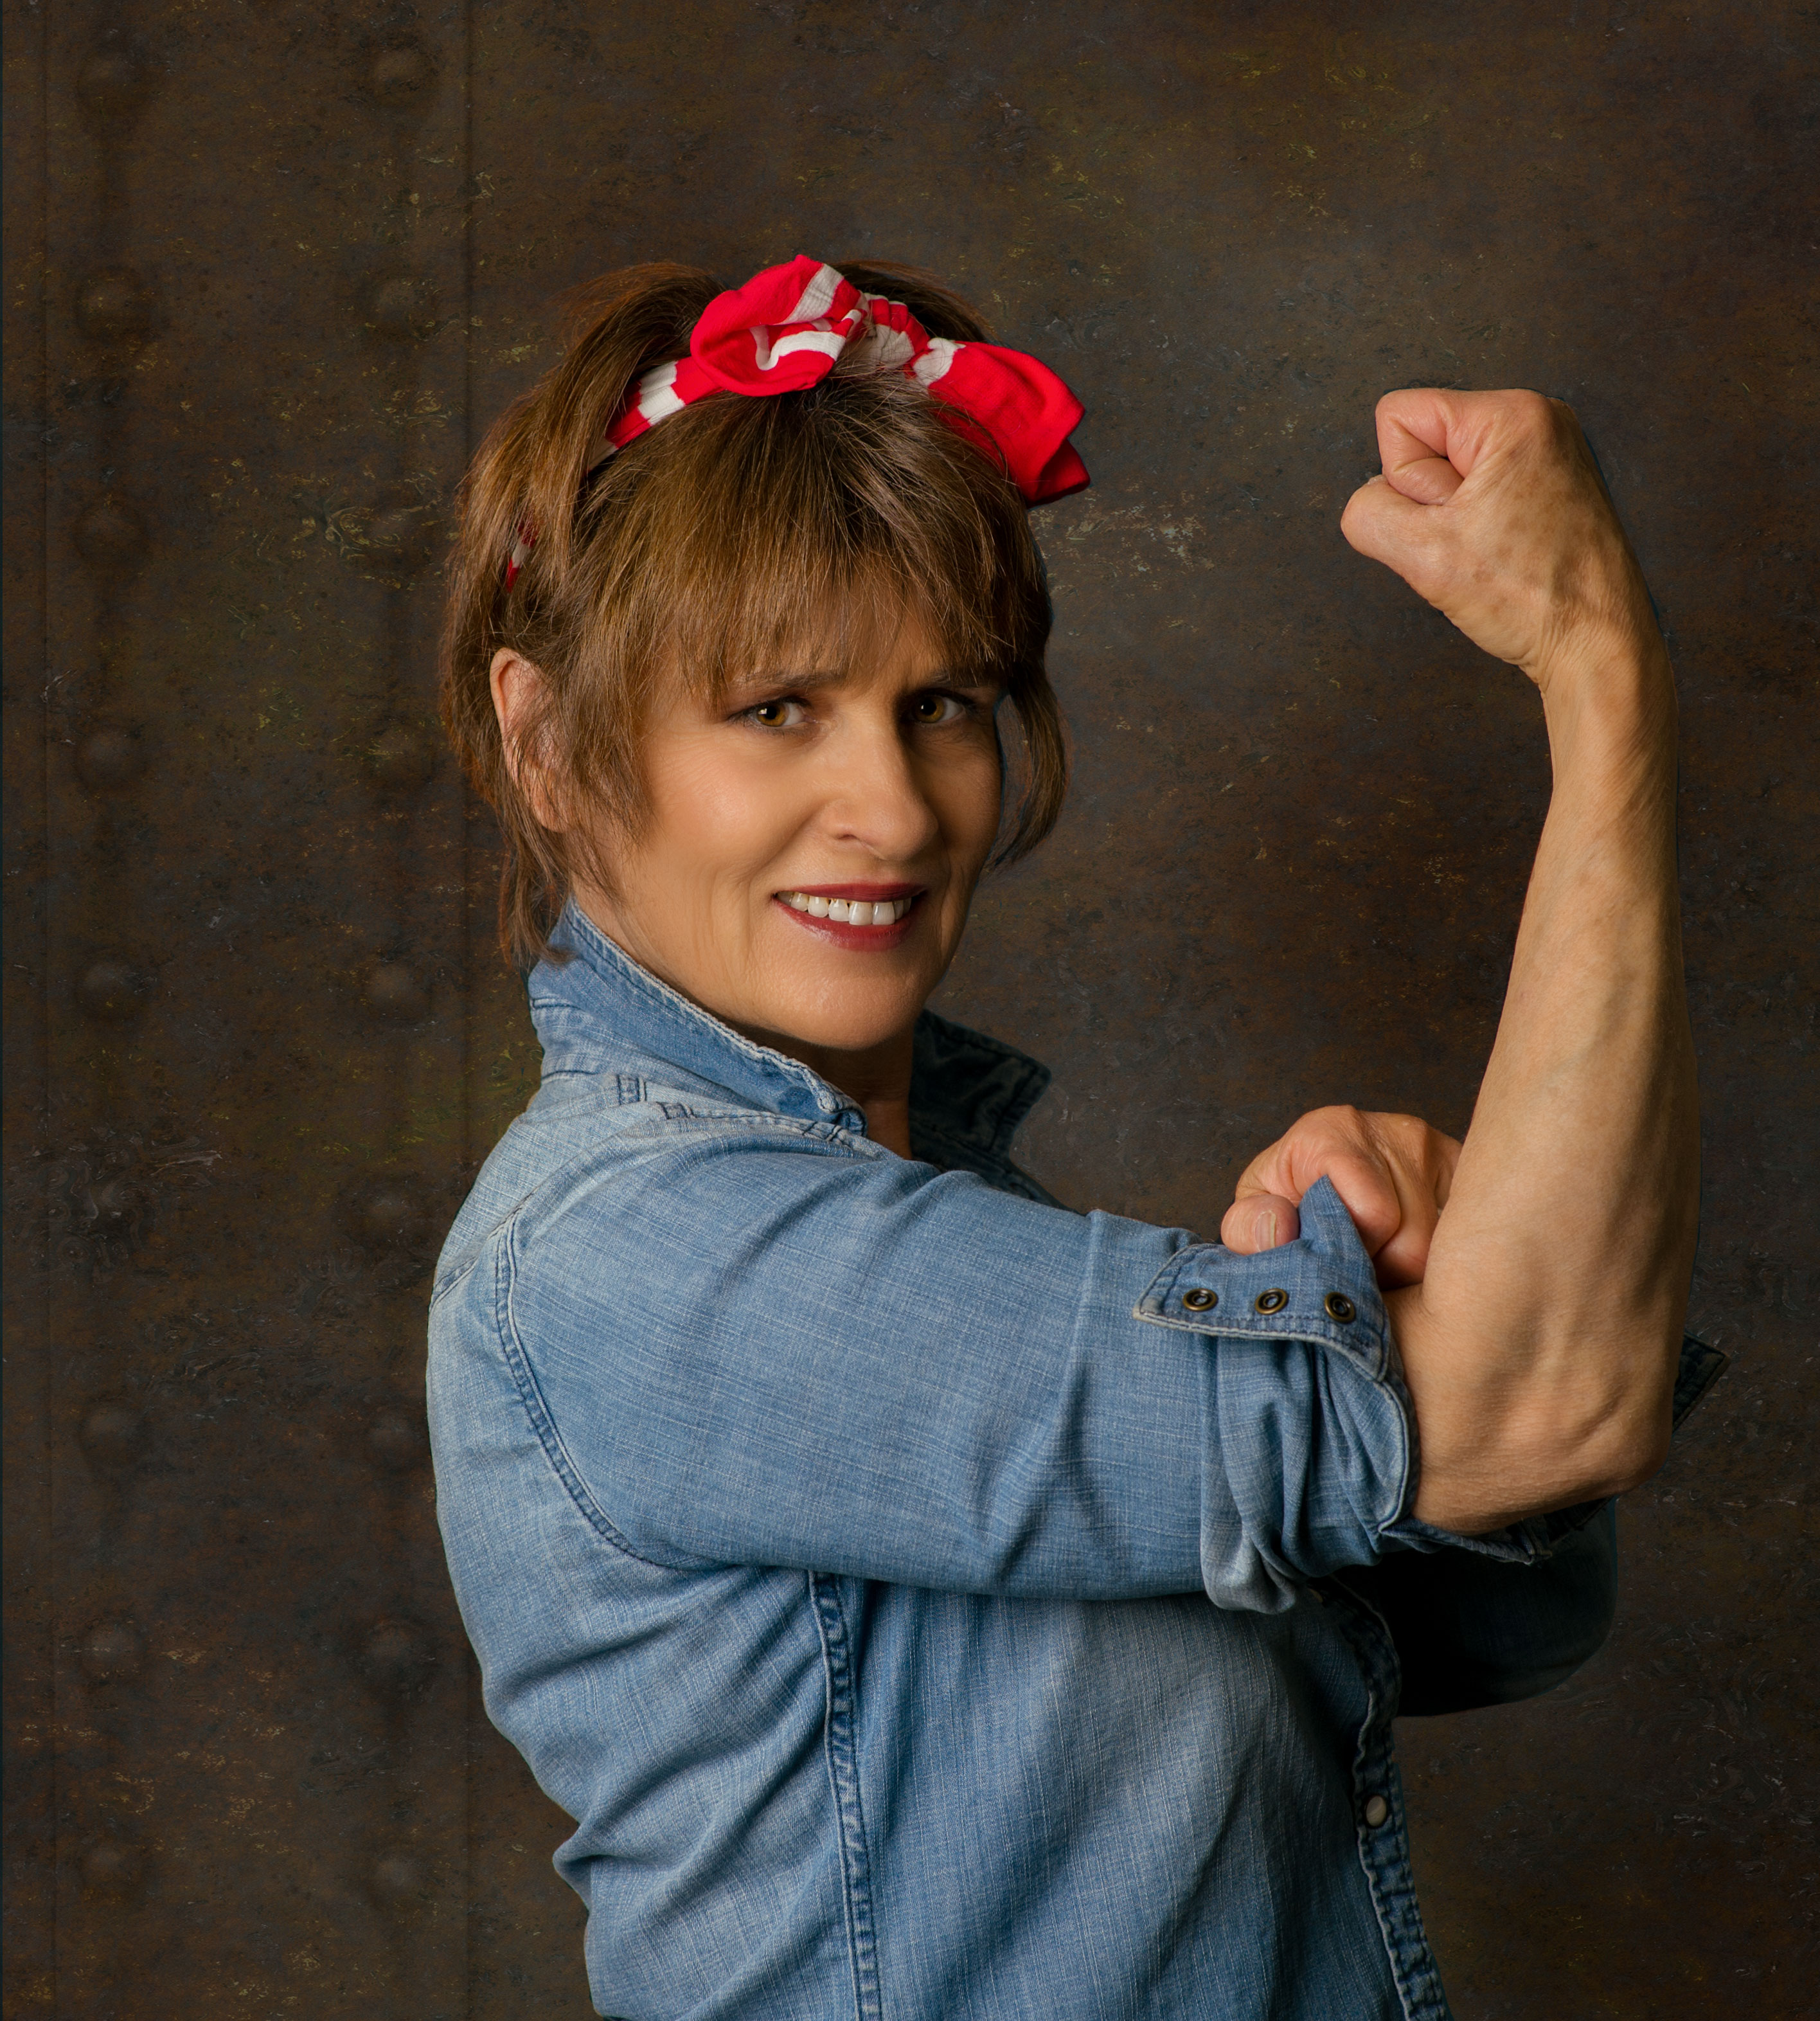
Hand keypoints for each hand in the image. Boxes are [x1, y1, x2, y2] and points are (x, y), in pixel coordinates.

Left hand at [1220, 1106, 1462, 1289]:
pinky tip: (1410, 1255)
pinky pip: (1470, 1238)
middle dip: (1385, 1270)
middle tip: (1357, 1270)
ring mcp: (1435, 1146)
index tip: (1334, 1258)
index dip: (1356, 1254)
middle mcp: (1392, 1129)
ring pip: (1447, 1245)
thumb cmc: (1285, 1204)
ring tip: (1380, 1263)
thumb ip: (1249, 1228)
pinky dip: (1441, 1261)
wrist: (1314, 1183)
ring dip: (1413, 1272)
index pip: (1375, 1214)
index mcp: (1331, 1131)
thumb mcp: (1250, 1218)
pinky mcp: (1464, 1168)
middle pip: (1416, 1239)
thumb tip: (1279, 1230)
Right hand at [1339, 389, 1660, 695]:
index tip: (1451, 521)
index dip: (1406, 481)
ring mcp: (1548, 450)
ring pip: (1449, 473)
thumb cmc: (1532, 600)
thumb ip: (1369, 514)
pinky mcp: (1550, 483)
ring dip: (1452, 521)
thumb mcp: (1423, 556)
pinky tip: (1503, 556)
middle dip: (1432, 502)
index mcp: (1512, 415)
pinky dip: (1476, 527)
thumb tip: (1370, 501)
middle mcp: (1537, 418)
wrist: (1598, 644)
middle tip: (1475, 543)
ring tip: (1492, 553)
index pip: (1398, 417)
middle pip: (1424, 443)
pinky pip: (1477, 492)